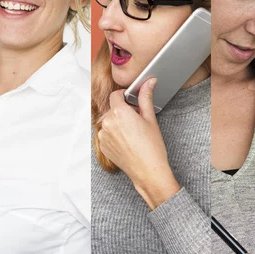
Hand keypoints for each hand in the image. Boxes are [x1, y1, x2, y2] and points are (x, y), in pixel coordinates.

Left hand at [98, 78, 179, 208]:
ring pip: (109, 122)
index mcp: (119, 113)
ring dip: (118, 123)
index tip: (131, 101)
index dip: (124, 96)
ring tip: (133, 134)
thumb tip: (149, 82)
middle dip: (123, 111)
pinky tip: (127, 142)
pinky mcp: (102, 147)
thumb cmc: (151, 147)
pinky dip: (114, 135)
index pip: (115, 95)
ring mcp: (103, 136)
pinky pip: (106, 135)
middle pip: (112, 109)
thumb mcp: (150, 119)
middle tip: (137, 121)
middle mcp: (107, 123)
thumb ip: (146, 97)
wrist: (148, 170)